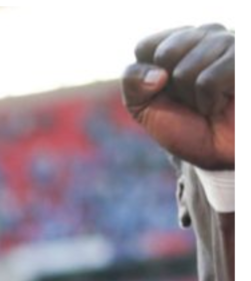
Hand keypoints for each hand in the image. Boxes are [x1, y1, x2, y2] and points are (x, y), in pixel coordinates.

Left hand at [122, 24, 233, 169]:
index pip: (145, 46)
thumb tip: (157, 74)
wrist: (220, 154)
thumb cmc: (186, 126)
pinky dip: (210, 102)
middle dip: (173, 88)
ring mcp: (228, 42)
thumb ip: (132, 83)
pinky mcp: (244, 58)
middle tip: (191, 100)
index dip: (147, 79)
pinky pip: (209, 80)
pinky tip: (223, 102)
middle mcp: (205, 34)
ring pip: (186, 70)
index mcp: (178, 42)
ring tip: (210, 102)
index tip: (165, 93)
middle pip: (165, 54)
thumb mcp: (144, 108)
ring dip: (193, 97)